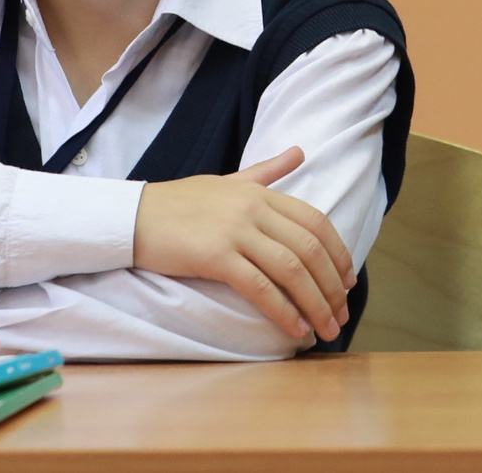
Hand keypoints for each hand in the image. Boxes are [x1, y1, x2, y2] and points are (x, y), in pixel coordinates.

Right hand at [134, 147, 353, 346]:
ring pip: (291, 270)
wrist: (133, 216)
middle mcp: (253, 208)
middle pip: (309, 249)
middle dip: (332, 287)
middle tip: (342, 315)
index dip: (338, 254)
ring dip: (315, 304)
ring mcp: (235, 231)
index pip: (315, 222)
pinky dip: (283, 311)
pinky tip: (295, 329)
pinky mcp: (216, 256)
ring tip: (326, 329)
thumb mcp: (229, 180)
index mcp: (260, 192)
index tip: (348, 282)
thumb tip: (300, 153)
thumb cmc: (180, 202)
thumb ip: (267, 171)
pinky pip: (260, 287)